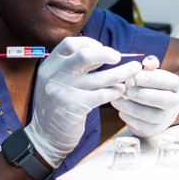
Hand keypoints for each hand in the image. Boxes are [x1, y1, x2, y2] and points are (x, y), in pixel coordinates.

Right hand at [25, 37, 141, 167]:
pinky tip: (120, 91)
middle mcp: (54, 76)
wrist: (45, 136)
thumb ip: (74, 67)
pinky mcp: (74, 107)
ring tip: (133, 70)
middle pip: (85, 55)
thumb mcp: (57, 81)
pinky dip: (114, 91)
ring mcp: (63, 91)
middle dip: (106, 53)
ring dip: (120, 73)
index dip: (89, 43)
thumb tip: (103, 52)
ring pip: (99, 77)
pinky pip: (102, 94)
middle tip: (119, 57)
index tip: (102, 47)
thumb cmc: (57, 106)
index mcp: (49, 66)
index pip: (69, 44)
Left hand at [112, 57, 178, 137]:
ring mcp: (168, 118)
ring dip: (133, 108)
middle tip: (128, 90)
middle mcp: (176, 103)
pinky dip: (131, 120)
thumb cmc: (148, 85)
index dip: (154, 80)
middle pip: (166, 101)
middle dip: (144, 95)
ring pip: (154, 117)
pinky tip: (121, 112)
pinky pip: (146, 128)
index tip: (137, 77)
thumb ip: (149, 66)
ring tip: (117, 101)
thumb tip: (148, 62)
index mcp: (176, 85)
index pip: (171, 82)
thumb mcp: (149, 73)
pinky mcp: (157, 130)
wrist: (150, 104)